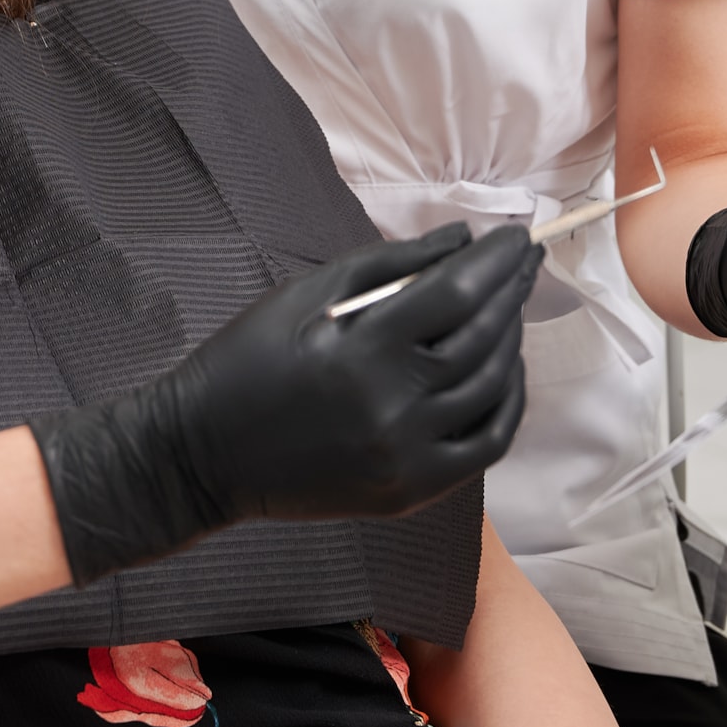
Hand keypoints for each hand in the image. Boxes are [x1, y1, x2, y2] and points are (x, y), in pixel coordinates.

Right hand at [29, 224, 542, 583]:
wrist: (202, 455)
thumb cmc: (246, 360)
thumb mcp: (304, 295)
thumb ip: (387, 264)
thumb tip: (460, 240)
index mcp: (361, 351)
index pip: (457, 294)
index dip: (494, 261)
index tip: (515, 236)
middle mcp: (393, 408)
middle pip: (483, 339)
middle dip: (511, 292)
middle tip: (524, 262)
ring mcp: (407, 457)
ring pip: (492, 391)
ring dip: (510, 341)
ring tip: (508, 308)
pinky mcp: (410, 490)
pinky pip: (485, 445)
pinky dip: (506, 404)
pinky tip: (504, 372)